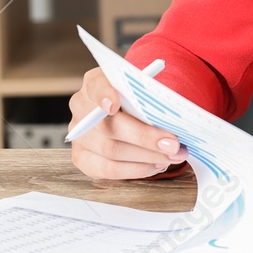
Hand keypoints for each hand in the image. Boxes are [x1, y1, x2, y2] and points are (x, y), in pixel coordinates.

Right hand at [67, 67, 189, 179]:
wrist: (127, 116)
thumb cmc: (138, 100)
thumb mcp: (142, 90)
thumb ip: (149, 98)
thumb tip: (172, 119)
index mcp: (95, 83)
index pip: (96, 86)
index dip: (104, 96)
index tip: (114, 105)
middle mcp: (82, 108)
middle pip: (109, 126)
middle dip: (145, 137)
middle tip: (173, 144)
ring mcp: (79, 135)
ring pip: (112, 151)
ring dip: (147, 156)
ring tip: (172, 156)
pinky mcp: (82, 158)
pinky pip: (109, 169)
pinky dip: (137, 169)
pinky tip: (156, 164)